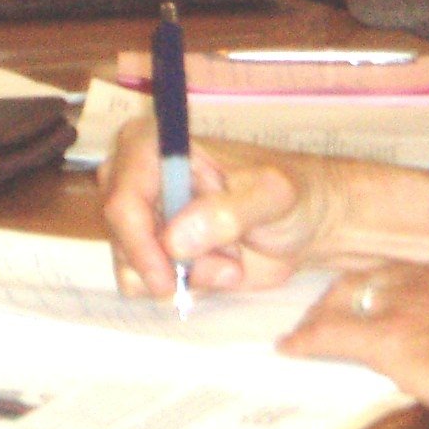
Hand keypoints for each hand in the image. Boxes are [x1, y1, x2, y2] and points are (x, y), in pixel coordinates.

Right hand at [101, 120, 428, 299]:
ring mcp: (147, 214)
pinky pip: (147, 282)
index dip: (137, 240)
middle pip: (118, 231)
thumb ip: (226, 213)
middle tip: (221, 266)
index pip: (122, 194)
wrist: (311, 223)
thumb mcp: (270, 196)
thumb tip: (175, 240)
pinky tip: (222, 268)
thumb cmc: (294, 194)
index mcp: (159, 143)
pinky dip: (187, 285)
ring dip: (185, 275)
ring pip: (130, 263)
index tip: (168, 275)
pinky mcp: (157, 248)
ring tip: (230, 261)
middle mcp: (142, 175)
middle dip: (165, 261)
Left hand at [279, 257, 428, 428]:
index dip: (397, 286)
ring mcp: (410, 302)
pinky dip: (311, 339)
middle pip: (380, 274)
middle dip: (354, 289)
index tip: (389, 299)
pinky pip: (336, 334)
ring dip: (330, 311)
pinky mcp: (389, 335)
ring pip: (353, 294)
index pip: (420, 272)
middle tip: (334, 307)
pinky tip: (293, 349)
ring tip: (312, 328)